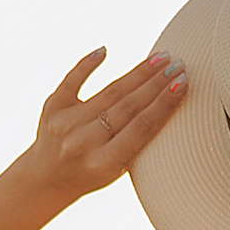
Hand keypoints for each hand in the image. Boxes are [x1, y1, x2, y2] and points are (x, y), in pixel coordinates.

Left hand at [27, 47, 187, 200]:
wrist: (47, 179)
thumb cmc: (92, 174)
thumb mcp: (117, 169)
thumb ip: (137, 143)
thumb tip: (167, 102)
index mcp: (103, 163)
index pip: (141, 126)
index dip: (164, 103)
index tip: (182, 83)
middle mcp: (82, 142)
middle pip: (128, 106)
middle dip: (156, 83)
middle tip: (178, 65)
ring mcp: (65, 124)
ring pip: (109, 92)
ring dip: (137, 73)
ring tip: (159, 58)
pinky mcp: (52, 108)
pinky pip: (72, 80)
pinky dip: (88, 64)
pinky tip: (104, 51)